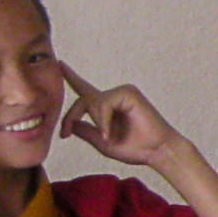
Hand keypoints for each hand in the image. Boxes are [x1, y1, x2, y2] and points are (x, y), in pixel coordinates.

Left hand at [57, 67, 179, 167]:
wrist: (158, 152)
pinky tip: (110, 132)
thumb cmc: (137, 149)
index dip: (72, 77)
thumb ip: (85, 131)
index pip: (86, 90)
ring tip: (107, 137)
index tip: (59, 64)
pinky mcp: (129, 93)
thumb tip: (71, 123)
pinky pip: (103, 103)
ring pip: (92, 102)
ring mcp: (123, 93)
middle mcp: (115, 97)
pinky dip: (103, 120)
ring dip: (96, 123)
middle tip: (64, 134)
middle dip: (70, 116)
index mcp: (109, 107)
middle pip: (83, 99)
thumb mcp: (103, 142)